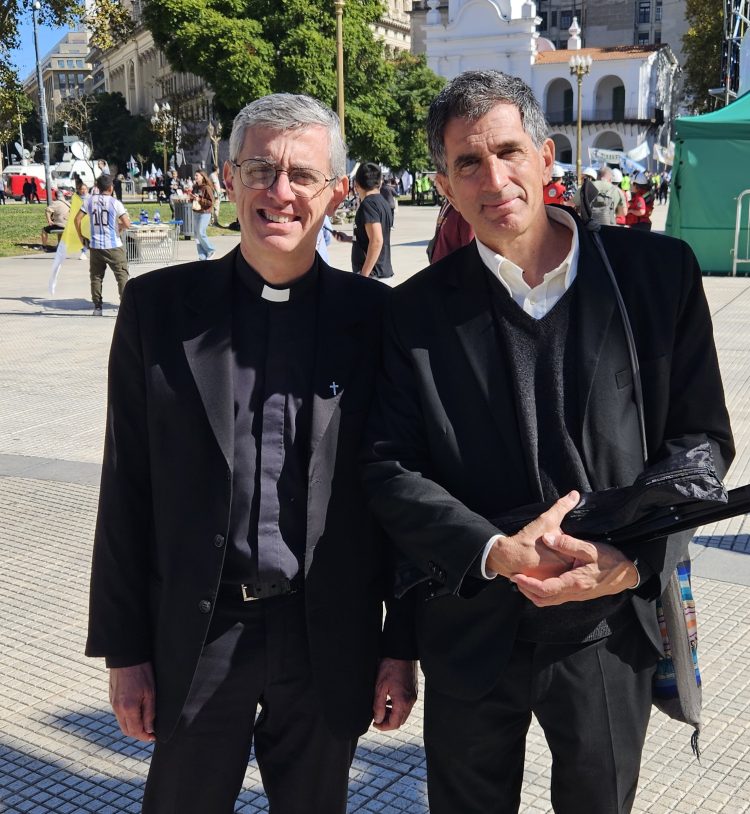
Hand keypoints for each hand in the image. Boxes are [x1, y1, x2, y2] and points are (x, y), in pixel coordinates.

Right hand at [109, 662, 155, 741]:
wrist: (127, 656)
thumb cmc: (142, 672)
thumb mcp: (150, 693)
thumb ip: (149, 714)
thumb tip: (149, 730)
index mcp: (128, 708)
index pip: (135, 731)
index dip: (145, 736)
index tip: (153, 737)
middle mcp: (117, 708)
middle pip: (127, 730)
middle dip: (138, 734)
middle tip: (150, 733)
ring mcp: (113, 703)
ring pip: (122, 723)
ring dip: (132, 727)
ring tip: (145, 724)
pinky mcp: (111, 698)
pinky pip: (118, 714)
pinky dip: (127, 718)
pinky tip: (136, 713)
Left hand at [372, 658, 417, 731]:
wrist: (402, 652)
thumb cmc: (390, 667)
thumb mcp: (380, 687)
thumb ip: (378, 706)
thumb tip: (378, 720)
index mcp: (403, 702)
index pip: (394, 724)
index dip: (383, 727)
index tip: (374, 724)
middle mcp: (410, 701)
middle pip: (400, 721)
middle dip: (388, 722)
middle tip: (377, 718)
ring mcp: (413, 696)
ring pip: (404, 713)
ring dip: (393, 715)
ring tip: (382, 709)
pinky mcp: (413, 690)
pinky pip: (406, 705)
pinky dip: (398, 707)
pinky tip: (389, 701)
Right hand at [486, 491, 579, 579]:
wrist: (508, 556)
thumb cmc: (528, 539)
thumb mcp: (547, 520)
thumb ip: (562, 507)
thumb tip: (575, 494)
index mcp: (568, 558)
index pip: (582, 554)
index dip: (581, 549)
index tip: (582, 547)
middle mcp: (564, 572)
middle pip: (576, 565)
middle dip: (575, 560)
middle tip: (570, 554)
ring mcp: (555, 581)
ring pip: (566, 574)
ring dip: (565, 568)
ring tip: (560, 561)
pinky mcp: (546, 585)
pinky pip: (556, 581)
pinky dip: (555, 575)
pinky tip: (550, 568)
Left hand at [511, 535, 639, 606]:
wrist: (627, 575)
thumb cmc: (611, 561)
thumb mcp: (591, 549)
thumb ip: (568, 544)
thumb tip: (548, 538)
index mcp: (573, 582)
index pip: (545, 589)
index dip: (528, 584)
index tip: (516, 576)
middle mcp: (572, 593)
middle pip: (543, 599)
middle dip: (526, 590)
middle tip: (515, 578)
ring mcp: (575, 595)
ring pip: (548, 601)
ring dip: (534, 592)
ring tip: (524, 579)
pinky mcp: (577, 594)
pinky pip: (556, 598)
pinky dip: (544, 592)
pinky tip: (541, 580)